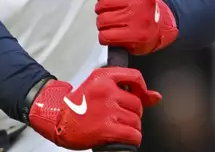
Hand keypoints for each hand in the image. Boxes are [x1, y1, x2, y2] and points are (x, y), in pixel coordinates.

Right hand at [28, 68, 160, 149]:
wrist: (58, 119)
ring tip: (118, 127)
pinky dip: (132, 138)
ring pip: (136, 121)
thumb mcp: (99, 88)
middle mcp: (105, 90)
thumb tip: (156, 97)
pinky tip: (122, 136)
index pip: (135, 76)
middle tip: (119, 116)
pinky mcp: (106, 128)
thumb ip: (128, 89)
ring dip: (131, 127)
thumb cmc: (78, 104)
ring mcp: (106, 109)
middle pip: (137, 103)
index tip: (140, 96)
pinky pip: (133, 134)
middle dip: (133, 113)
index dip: (142, 89)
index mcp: (103, 77)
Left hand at [81, 0, 178, 54]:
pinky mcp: (138, 35)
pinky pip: (106, 36)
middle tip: (111, 12)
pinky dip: (105, 37)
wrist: (158, 28)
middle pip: (104, 3)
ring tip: (114, 23)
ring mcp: (141, 17)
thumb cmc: (136, 7)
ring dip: (103, 24)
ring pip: (103, 20)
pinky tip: (114, 34)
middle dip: (102, 9)